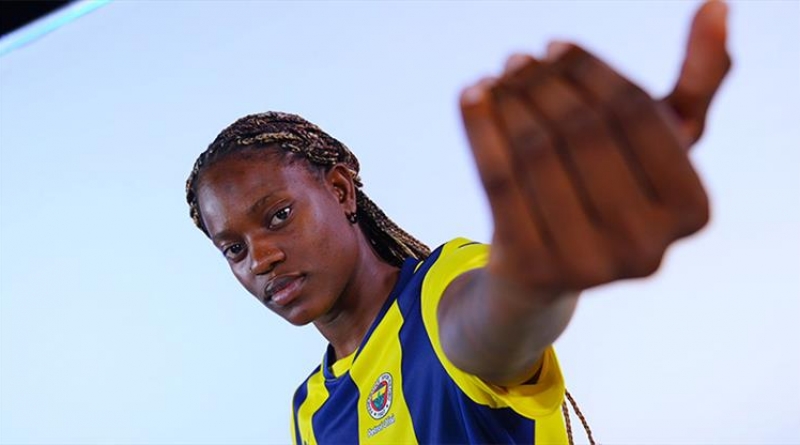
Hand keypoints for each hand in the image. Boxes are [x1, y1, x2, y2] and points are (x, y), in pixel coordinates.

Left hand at [460, 0, 730, 291]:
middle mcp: (648, 248)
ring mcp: (590, 268)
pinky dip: (480, 129)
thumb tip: (716, 5)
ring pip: (536, 154)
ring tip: (497, 75)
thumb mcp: (657, 145)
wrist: (546, 273)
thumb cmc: (610, 194)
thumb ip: (696, 82)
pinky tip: (471, 95)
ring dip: (509, 100)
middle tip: (517, 58)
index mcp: (693, 211)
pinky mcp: (534, 270)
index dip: (590, 69)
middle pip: (583, 132)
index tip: (556, 45)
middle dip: (544, 83)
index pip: (636, 113)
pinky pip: (498, 181)